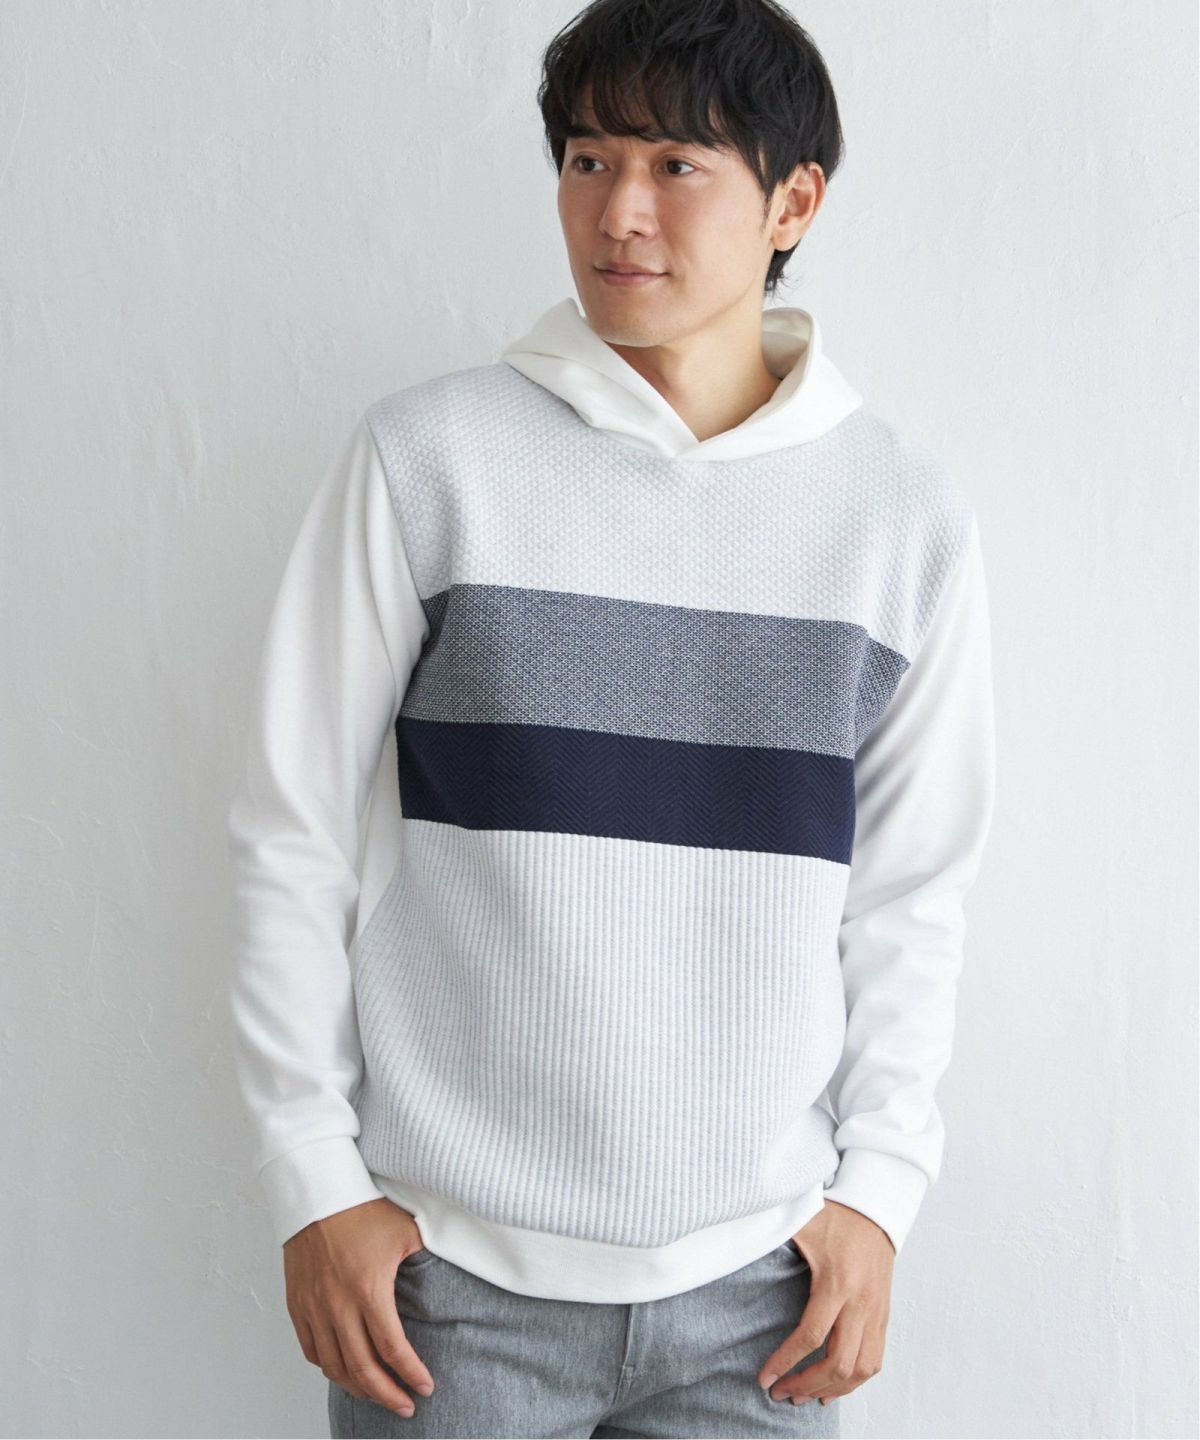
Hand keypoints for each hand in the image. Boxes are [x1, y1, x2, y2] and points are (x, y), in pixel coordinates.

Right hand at [283, 1196, 435, 1417]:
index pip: (393, 1349)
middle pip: (362, 1370)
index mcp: (369, 1290)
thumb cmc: (364, 1206)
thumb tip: (457, 1266)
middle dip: (388, 1395)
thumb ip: (430, 1255)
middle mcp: (338, 1305)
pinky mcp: (297, 1303)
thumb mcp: (407, 1228)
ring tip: (378, 1393)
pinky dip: (328, 1367)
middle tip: (407, 1406)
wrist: (317, 1190)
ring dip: (357, 1387)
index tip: (426, 1387)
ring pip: (333, 1366)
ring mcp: (314, 1307)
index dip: (411, 1374)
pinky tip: (344, 1370)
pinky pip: (310, 1349)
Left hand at [756, 1199, 894, 1407]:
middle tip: (782, 1394)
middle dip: (807, 1385)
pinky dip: (856, 1379)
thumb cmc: (836, 1214)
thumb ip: (772, 1231)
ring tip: (808, 1397)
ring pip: (862, 1368)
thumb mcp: (801, 1221)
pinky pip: (876, 1359)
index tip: (766, 1378)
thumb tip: (736, 1239)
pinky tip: (837, 1386)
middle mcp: (860, 1302)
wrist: (876, 1208)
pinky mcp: (884, 1314)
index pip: (811, 1335)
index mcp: (836, 1282)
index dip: (786, 1361)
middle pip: (838, 1362)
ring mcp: (876, 1311)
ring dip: (834, 1389)